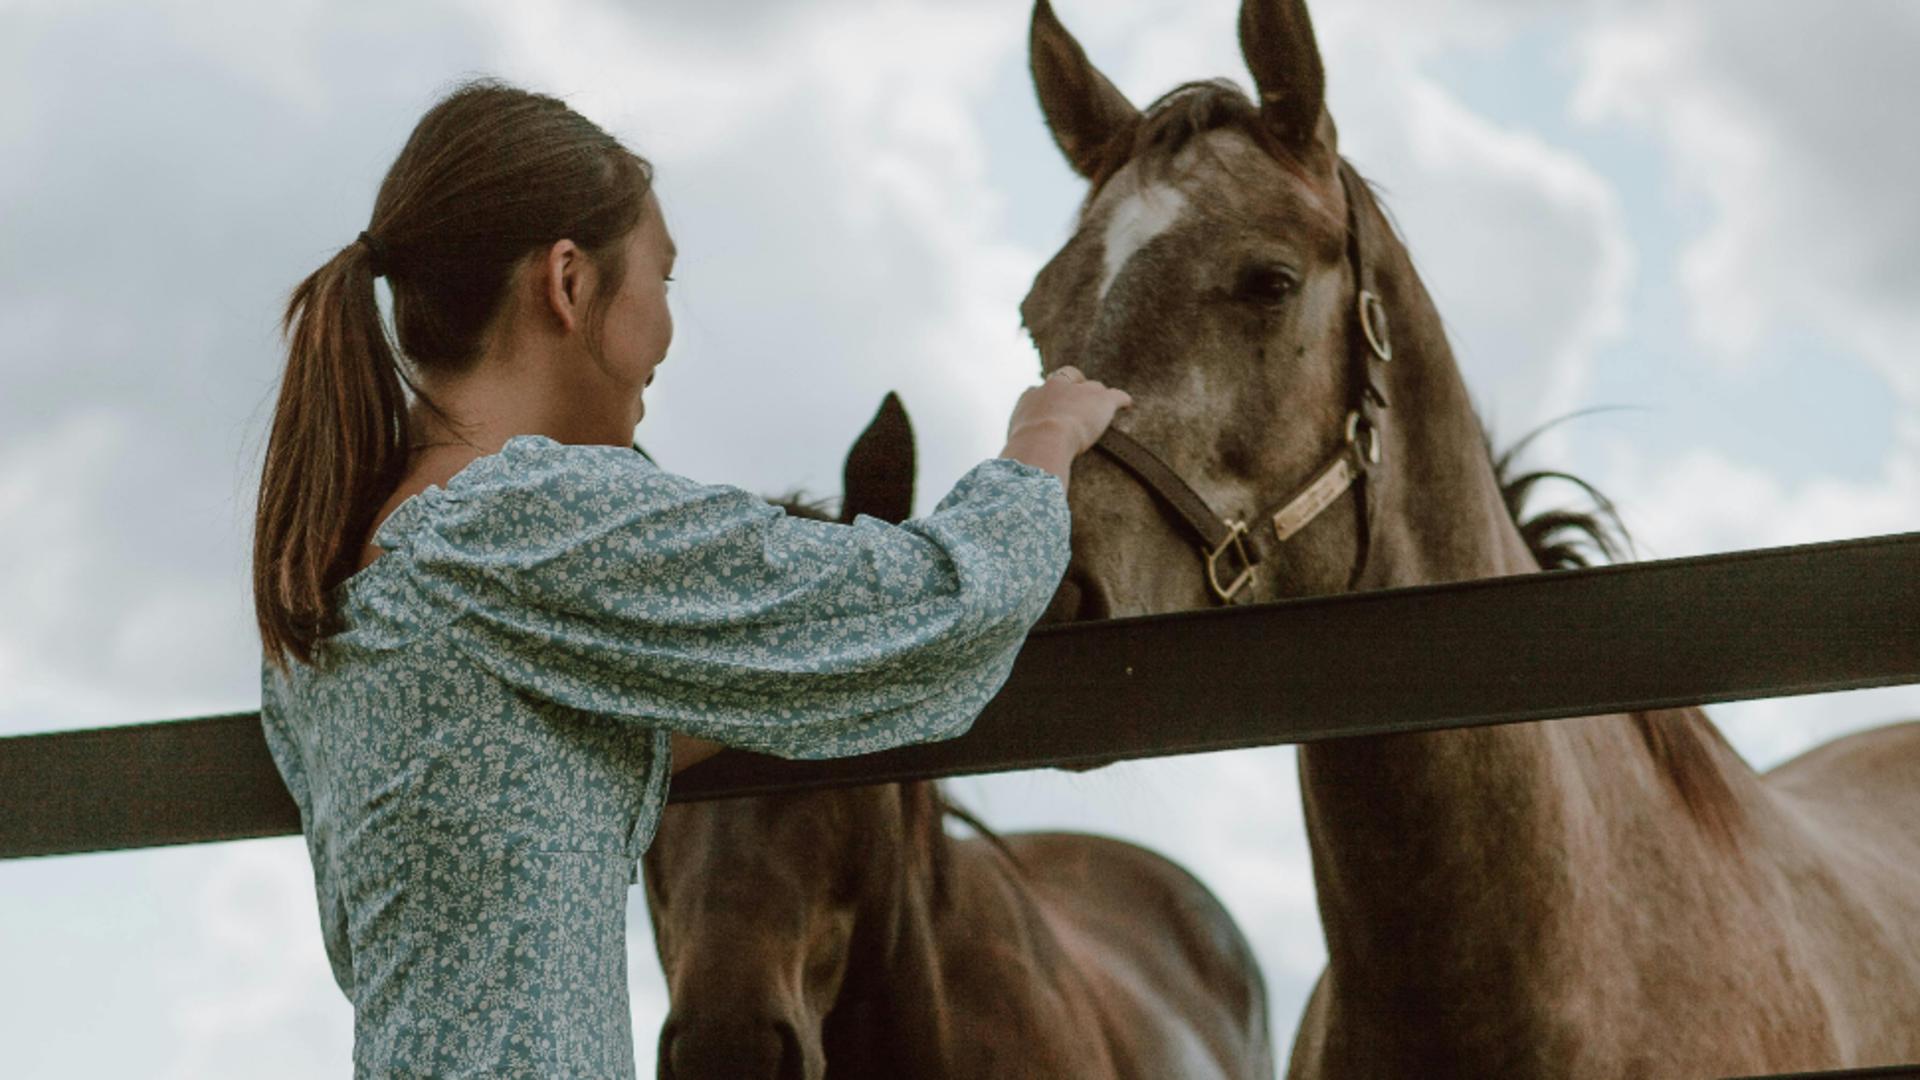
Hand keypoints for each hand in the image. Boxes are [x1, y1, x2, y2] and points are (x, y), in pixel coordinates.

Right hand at [1000, 367, 1132, 480]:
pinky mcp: (1102, 400)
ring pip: (1092, 387)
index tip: (1049, 406)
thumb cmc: (1025, 450)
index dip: (1047, 397)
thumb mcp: (1014, 444)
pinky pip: (1116, 395)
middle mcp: (1054, 387)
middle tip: (1077, 397)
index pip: (1039, 390)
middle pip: (1066, 377)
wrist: (1044, 441)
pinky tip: (1127, 404)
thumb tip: (1015, 456)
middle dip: (1072, 383)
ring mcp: (1079, 391)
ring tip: (1103, 405)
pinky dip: (1122, 400)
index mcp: (1031, 397)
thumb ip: (1018, 443)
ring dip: (1096, 396)